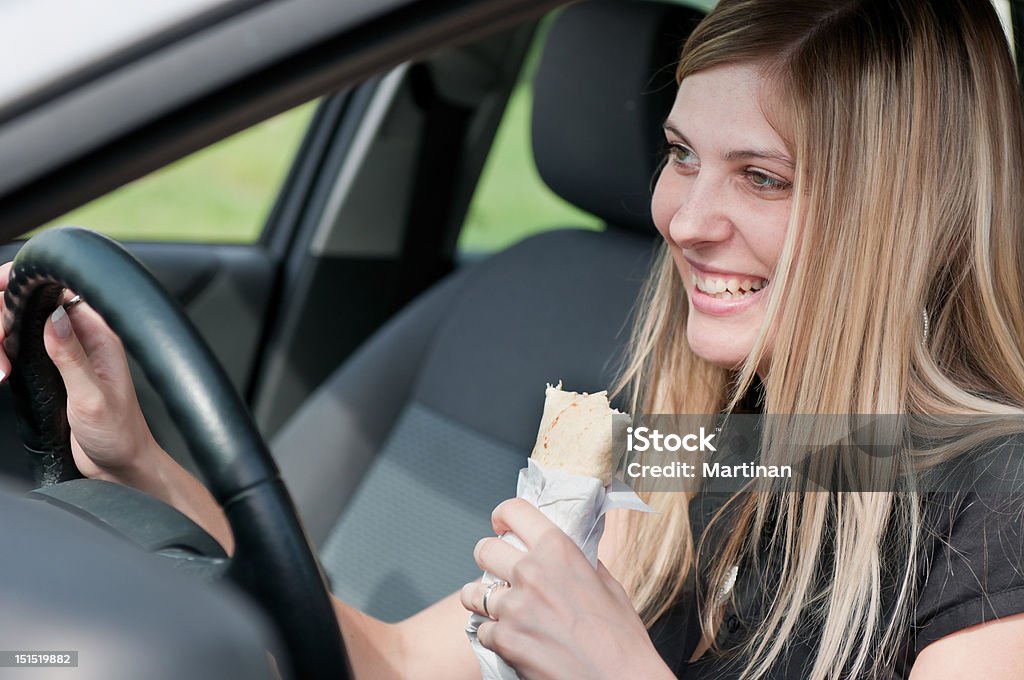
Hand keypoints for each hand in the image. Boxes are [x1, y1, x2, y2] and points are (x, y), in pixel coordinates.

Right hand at [0, 261, 162, 481]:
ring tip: (0, 367)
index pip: (62, 290)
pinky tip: (1, 371)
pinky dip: (3, 354)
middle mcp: (84, 338)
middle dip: (5, 315)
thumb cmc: (119, 433)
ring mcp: (66, 353)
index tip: (1, 285)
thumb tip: (52, 317)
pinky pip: (21, 349)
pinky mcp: (52, 370)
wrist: (121, 464)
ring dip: (0, 338)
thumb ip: (71, 357)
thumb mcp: (93, 397)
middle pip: (33, 304)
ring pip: (22, 325)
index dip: (29, 282)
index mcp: (101, 335)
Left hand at [460, 498, 671, 679]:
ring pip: (472, 592)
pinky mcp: (504, 640)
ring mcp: (514, 607)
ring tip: (497, 608)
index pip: (514, 511)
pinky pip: (481, 630)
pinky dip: (492, 635)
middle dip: (488, 559)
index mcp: (558, 551)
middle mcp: (531, 572)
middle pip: (484, 549)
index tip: (502, 525)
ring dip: (481, 599)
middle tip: (498, 571)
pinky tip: (510, 639)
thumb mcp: (608, 586)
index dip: (503, 516)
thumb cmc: (621, 639)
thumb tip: (571, 555)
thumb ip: (581, 564)